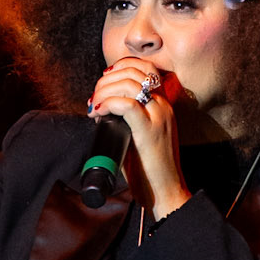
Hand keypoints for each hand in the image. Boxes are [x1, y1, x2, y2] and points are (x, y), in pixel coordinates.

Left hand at [88, 59, 188, 218]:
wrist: (165, 192)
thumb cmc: (149, 169)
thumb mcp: (140, 137)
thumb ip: (128, 120)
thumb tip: (103, 110)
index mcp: (163, 105)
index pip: (144, 68)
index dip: (120, 68)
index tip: (103, 83)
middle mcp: (163, 106)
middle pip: (134, 71)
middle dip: (107, 80)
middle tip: (94, 98)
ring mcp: (158, 117)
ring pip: (128, 84)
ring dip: (104, 90)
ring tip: (94, 106)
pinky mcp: (149, 131)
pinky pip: (125, 105)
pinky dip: (107, 104)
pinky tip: (98, 112)